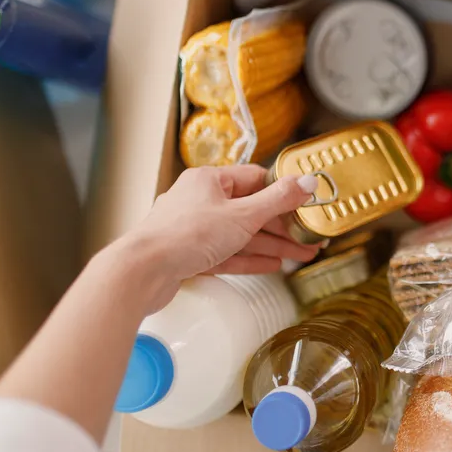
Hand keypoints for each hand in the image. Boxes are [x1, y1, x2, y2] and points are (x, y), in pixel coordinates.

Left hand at [110, 165, 323, 311]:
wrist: (143, 271)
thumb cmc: (186, 235)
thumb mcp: (242, 215)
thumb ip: (277, 200)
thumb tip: (307, 181)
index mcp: (209, 181)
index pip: (255, 179)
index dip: (283, 192)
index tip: (305, 204)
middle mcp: (200, 201)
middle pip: (251, 210)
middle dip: (283, 226)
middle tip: (309, 237)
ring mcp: (194, 229)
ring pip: (241, 235)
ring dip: (272, 245)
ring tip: (301, 255)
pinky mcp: (190, 255)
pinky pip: (227, 254)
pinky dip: (250, 259)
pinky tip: (272, 265)